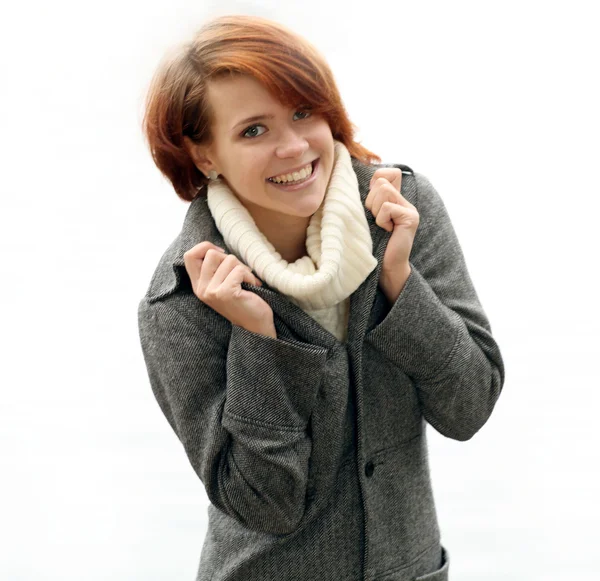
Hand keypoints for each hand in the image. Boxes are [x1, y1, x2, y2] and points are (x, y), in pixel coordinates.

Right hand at [183, 242, 275, 336]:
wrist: (256, 325)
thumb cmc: (243, 301)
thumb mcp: (223, 283)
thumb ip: (215, 268)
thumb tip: (217, 248)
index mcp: (199, 285)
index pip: (189, 255)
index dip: (205, 247)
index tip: (222, 255)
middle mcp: (202, 289)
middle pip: (211, 253)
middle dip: (230, 259)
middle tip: (239, 273)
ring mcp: (212, 291)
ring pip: (228, 260)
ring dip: (243, 269)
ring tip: (246, 283)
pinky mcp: (225, 293)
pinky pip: (239, 270)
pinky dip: (250, 276)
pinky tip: (252, 287)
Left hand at [365, 168, 419, 300]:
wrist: (385, 267)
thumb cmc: (372, 243)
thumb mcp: (368, 217)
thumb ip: (369, 199)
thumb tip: (352, 182)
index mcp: (395, 199)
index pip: (388, 172)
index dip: (376, 181)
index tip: (372, 203)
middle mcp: (405, 201)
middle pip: (381, 181)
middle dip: (371, 201)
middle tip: (376, 219)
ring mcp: (410, 209)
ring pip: (384, 191)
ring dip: (376, 210)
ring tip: (381, 225)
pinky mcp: (410, 217)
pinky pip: (387, 207)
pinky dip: (381, 220)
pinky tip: (386, 231)